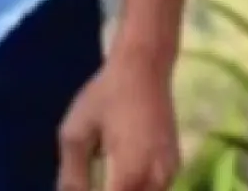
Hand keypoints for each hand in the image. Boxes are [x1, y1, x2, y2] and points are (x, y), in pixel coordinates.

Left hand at [58, 53, 180, 190]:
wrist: (144, 69)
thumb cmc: (104, 97)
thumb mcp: (76, 133)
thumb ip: (72, 175)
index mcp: (130, 173)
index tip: (80, 189)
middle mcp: (157, 180)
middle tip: (88, 182)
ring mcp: (170, 174)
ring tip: (101, 179)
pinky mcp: (175, 167)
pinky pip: (154, 190)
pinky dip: (136, 189)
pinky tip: (115, 177)